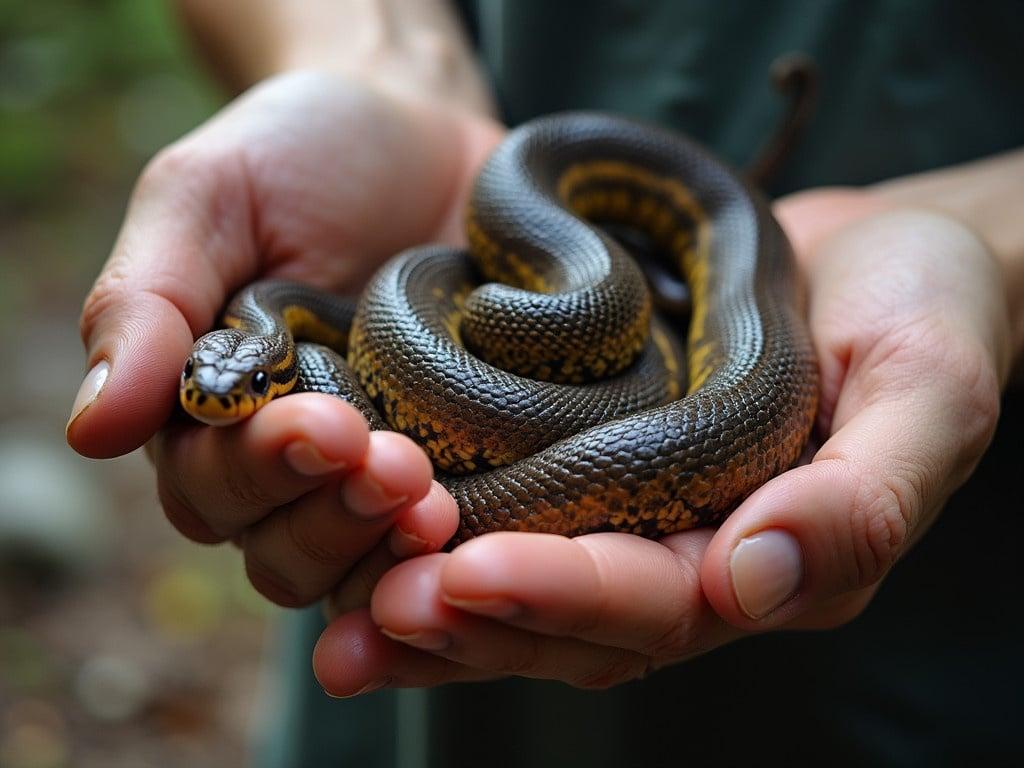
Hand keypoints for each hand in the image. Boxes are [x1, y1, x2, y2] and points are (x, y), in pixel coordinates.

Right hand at [67, 70, 502, 605]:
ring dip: (390, 549)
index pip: (210, 486)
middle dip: (334, 516)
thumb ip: (147, 302)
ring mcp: (377, 471)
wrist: (425, 137)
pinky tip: (486, 527)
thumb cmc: (302, 154)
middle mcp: (290, 462)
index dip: (263, 470)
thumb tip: (91, 430)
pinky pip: (442, 544)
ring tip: (438, 503)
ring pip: (358, 568)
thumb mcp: (210, 196)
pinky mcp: (461, 465)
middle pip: (282, 550)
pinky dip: (454, 551)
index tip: (328, 424)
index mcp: (213, 410)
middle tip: (401, 468)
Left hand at [313, 193, 1009, 694]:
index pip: (658, 603)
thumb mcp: (925, 390)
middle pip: (569, 621)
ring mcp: (634, 522)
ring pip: (523, 593)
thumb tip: (758, 582)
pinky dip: (436, 542)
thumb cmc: (920, 316)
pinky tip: (360, 542)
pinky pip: (507, 523)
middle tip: (372, 611)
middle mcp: (689, 562)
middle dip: (472, 619)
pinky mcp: (589, 473)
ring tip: (338, 610)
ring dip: (432, 605)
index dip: (565, 595)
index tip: (469, 575)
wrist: (877, 266)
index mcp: (766, 560)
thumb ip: (863, 494)